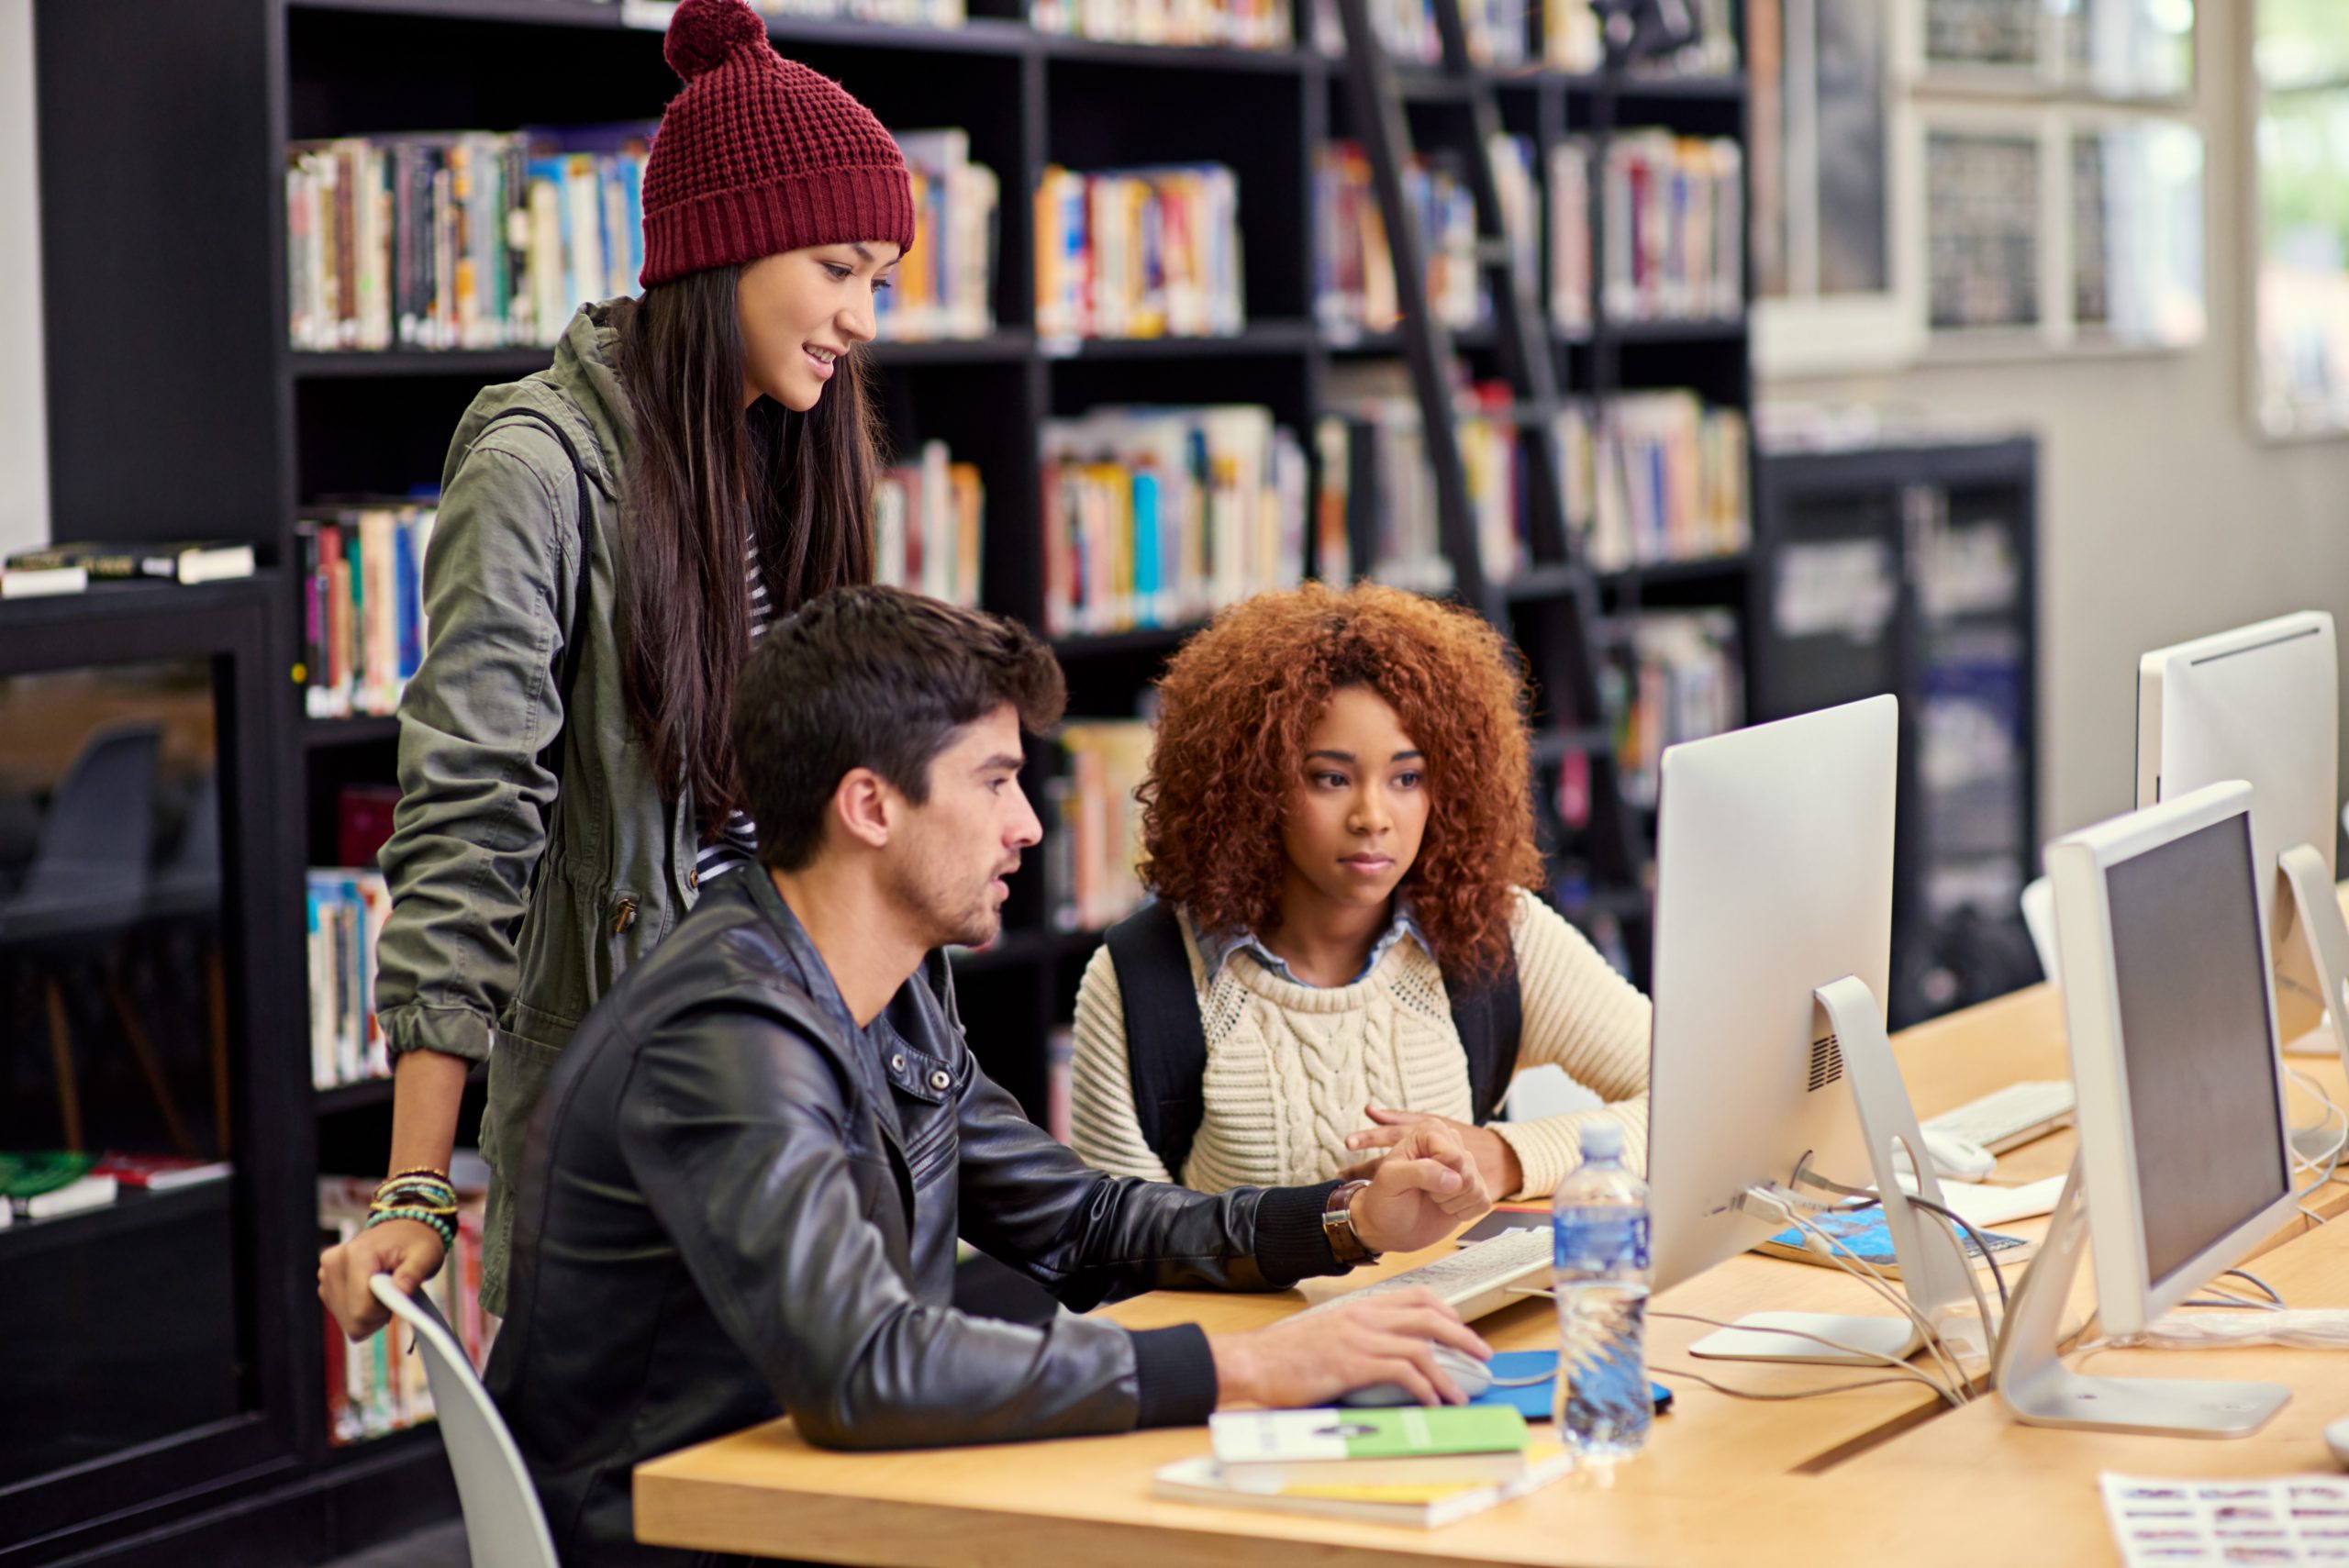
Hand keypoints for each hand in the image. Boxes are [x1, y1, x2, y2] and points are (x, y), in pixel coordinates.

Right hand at [318, 1219, 445, 1340]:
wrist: (402, 1229)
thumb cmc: (415, 1242)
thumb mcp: (425, 1255)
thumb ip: (413, 1274)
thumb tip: (400, 1291)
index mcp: (357, 1254)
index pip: (361, 1309)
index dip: (383, 1313)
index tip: (398, 1298)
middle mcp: (334, 1262)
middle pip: (350, 1318)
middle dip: (375, 1316)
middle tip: (392, 1296)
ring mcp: (326, 1273)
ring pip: (345, 1319)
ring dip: (367, 1314)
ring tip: (383, 1291)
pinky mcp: (325, 1282)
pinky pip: (340, 1313)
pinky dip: (358, 1310)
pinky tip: (371, 1294)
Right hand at [1209, 1290, 1491, 1407]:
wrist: (1254, 1361)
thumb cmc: (1284, 1353)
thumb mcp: (1326, 1333)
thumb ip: (1356, 1337)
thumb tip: (1380, 1355)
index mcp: (1360, 1307)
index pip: (1415, 1296)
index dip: (1446, 1310)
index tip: (1461, 1326)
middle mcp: (1365, 1317)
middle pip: (1429, 1316)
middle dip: (1463, 1336)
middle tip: (1482, 1354)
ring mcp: (1361, 1339)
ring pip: (1422, 1347)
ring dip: (1448, 1373)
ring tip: (1461, 1393)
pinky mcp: (1355, 1364)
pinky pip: (1404, 1372)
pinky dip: (1425, 1388)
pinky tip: (1431, 1402)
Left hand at [1343, 1106, 1523, 1198]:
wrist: (1391, 1227)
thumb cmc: (1385, 1199)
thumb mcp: (1390, 1180)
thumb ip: (1418, 1172)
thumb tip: (1455, 1179)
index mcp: (1430, 1132)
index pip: (1452, 1155)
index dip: (1435, 1174)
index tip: (1415, 1179)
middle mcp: (1451, 1144)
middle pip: (1467, 1171)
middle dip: (1443, 1191)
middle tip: (1424, 1191)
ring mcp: (1465, 1166)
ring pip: (1476, 1187)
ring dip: (1451, 1202)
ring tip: (1432, 1198)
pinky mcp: (1476, 1189)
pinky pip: (1483, 1202)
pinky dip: (1463, 1212)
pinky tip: (1446, 1208)